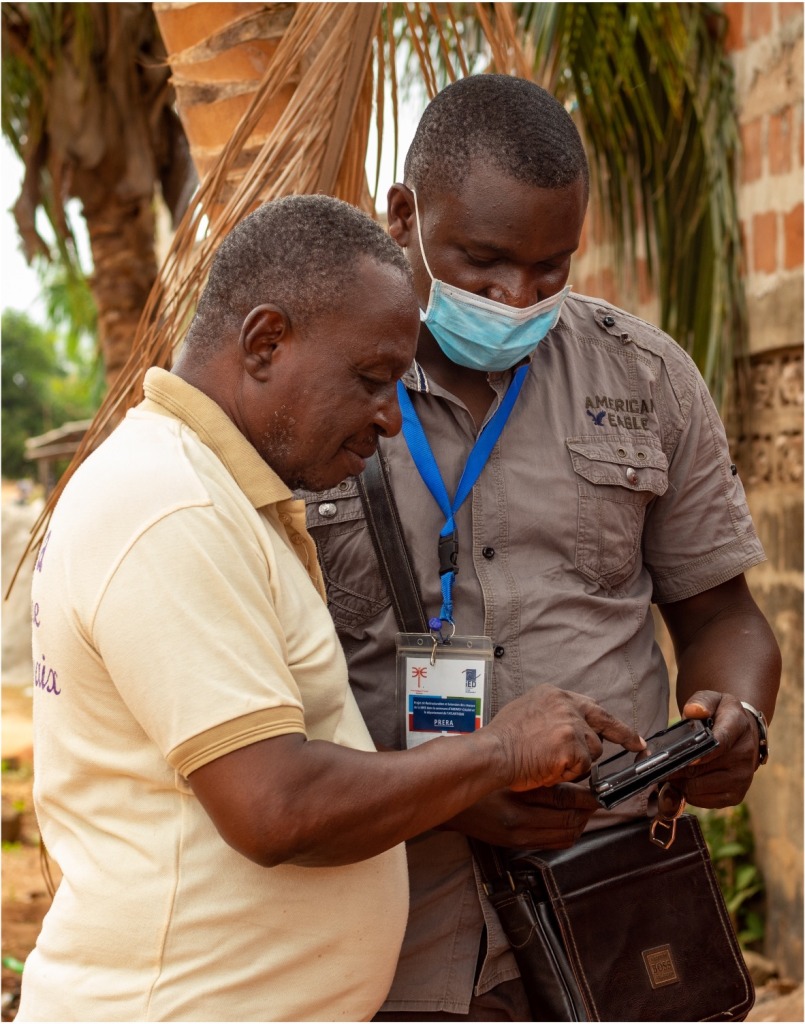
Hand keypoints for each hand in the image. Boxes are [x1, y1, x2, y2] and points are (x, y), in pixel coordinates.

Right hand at [439, 783, 599, 848]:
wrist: (453, 804)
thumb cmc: (479, 783)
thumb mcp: (509, 776)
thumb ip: (538, 778)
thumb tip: (571, 780)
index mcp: (517, 806)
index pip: (564, 803)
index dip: (585, 797)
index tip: (596, 790)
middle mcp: (520, 827)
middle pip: (569, 823)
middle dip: (587, 812)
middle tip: (595, 798)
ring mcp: (519, 839)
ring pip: (565, 837)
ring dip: (579, 823)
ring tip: (583, 809)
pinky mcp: (517, 845)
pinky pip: (554, 843)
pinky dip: (567, 833)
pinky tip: (567, 820)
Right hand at [487, 684, 644, 791]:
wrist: (493, 753)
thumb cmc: (502, 738)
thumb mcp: (526, 710)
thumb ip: (550, 713)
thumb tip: (566, 724)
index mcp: (554, 695)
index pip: (591, 705)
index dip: (608, 721)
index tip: (624, 730)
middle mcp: (566, 705)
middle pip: (601, 724)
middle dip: (624, 735)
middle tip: (638, 746)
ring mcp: (571, 725)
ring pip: (592, 751)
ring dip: (577, 762)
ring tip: (549, 762)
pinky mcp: (573, 747)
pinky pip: (583, 768)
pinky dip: (569, 774)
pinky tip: (550, 769)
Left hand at [670, 691, 757, 807]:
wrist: (743, 734)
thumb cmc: (721, 716)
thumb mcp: (713, 699)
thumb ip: (701, 702)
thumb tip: (693, 711)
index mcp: (738, 726)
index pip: (721, 741)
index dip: (702, 753)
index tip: (686, 758)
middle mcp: (745, 754)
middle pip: (703, 769)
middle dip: (677, 768)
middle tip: (660, 766)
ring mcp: (743, 777)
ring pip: (700, 787)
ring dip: (680, 783)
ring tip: (670, 773)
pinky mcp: (736, 795)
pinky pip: (705, 801)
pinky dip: (689, 795)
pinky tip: (682, 783)